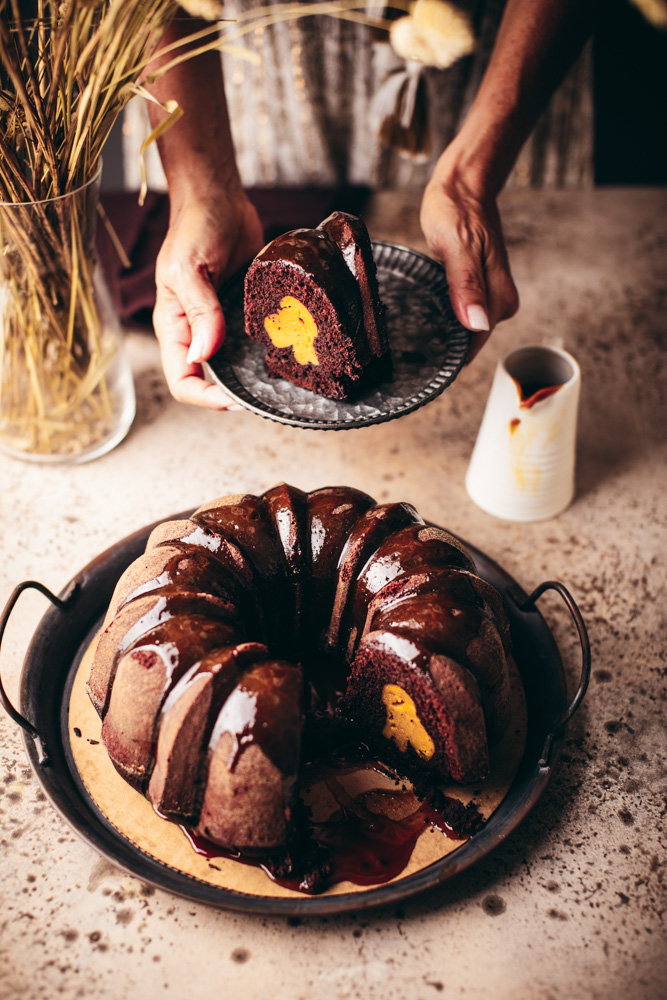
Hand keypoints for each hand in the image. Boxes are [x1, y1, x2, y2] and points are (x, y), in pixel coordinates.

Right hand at [153, 192, 264, 407]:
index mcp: (175, 328)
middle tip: (267, 394)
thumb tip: (204, 354)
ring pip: (235, 366)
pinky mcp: (244, 314)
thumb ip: (199, 312)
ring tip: (282, 380)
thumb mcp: (188, 269)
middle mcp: (197, 332)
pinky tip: (289, 352)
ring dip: (254, 376)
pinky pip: (254, 343)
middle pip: (210, 381)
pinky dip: (268, 352)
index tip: (234, 400)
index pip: (182, 381)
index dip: (205, 398)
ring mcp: (221, 325)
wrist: (219, 199)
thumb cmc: (195, 227)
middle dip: (234, 393)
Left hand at [420, 166, 518, 361]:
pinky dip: (443, 318)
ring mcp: (489, 296)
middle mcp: (499, 302)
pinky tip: (424, 318)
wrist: (464, 184)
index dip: (449, 357)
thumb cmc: (457, 209)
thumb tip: (478, 324)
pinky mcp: (477, 289)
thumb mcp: (458, 245)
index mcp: (499, 297)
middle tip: (406, 355)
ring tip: (411, 338)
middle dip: (443, 348)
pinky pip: (461, 314)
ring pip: (465, 329)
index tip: (421, 368)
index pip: (475, 343)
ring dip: (442, 334)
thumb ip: (467, 285)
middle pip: (470, 340)